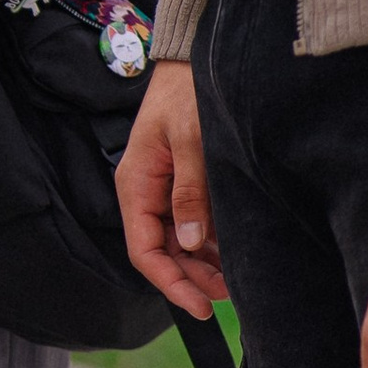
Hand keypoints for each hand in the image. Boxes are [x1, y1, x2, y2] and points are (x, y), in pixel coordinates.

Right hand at [116, 61, 228, 316]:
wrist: (189, 61)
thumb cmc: (186, 95)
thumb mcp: (192, 142)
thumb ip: (190, 193)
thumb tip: (192, 243)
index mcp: (135, 185)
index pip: (144, 250)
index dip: (170, 282)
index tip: (200, 306)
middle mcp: (143, 192)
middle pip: (160, 251)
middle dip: (190, 278)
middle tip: (226, 296)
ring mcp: (160, 189)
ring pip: (176, 241)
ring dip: (200, 264)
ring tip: (233, 280)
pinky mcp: (178, 183)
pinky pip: (188, 223)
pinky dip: (207, 242)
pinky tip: (229, 252)